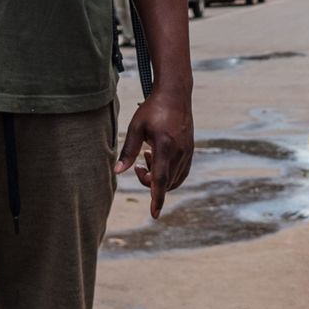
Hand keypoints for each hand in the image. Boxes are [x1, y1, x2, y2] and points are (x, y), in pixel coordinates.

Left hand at [116, 91, 193, 218]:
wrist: (176, 93)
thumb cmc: (153, 109)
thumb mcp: (136, 127)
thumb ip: (128, 151)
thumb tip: (117, 172)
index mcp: (165, 147)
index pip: (160, 180)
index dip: (156, 199)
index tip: (154, 214)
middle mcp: (180, 152)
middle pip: (166, 182)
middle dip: (150, 183)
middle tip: (138, 166)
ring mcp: (188, 151)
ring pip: (175, 179)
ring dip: (160, 177)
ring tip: (147, 157)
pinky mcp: (191, 149)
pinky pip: (182, 171)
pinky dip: (170, 174)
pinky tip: (158, 160)